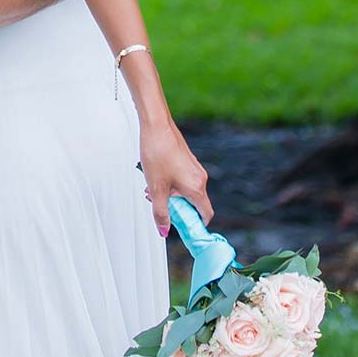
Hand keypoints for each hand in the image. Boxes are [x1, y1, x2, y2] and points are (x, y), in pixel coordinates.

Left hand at [139, 118, 211, 235]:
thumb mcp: (156, 188)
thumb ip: (160, 212)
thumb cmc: (157, 153)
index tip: (184, 230)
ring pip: (187, 190)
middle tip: (160, 207)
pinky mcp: (187, 160)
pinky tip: (155, 178)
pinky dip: (172, 184)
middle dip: (177, 209)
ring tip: (152, 191)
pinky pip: (183, 179)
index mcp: (196, 187)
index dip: (196, 226)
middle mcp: (200, 178)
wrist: (155, 124)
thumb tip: (164, 231)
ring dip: (172, 195)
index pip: (205, 215)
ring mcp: (194, 167)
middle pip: (195, 204)